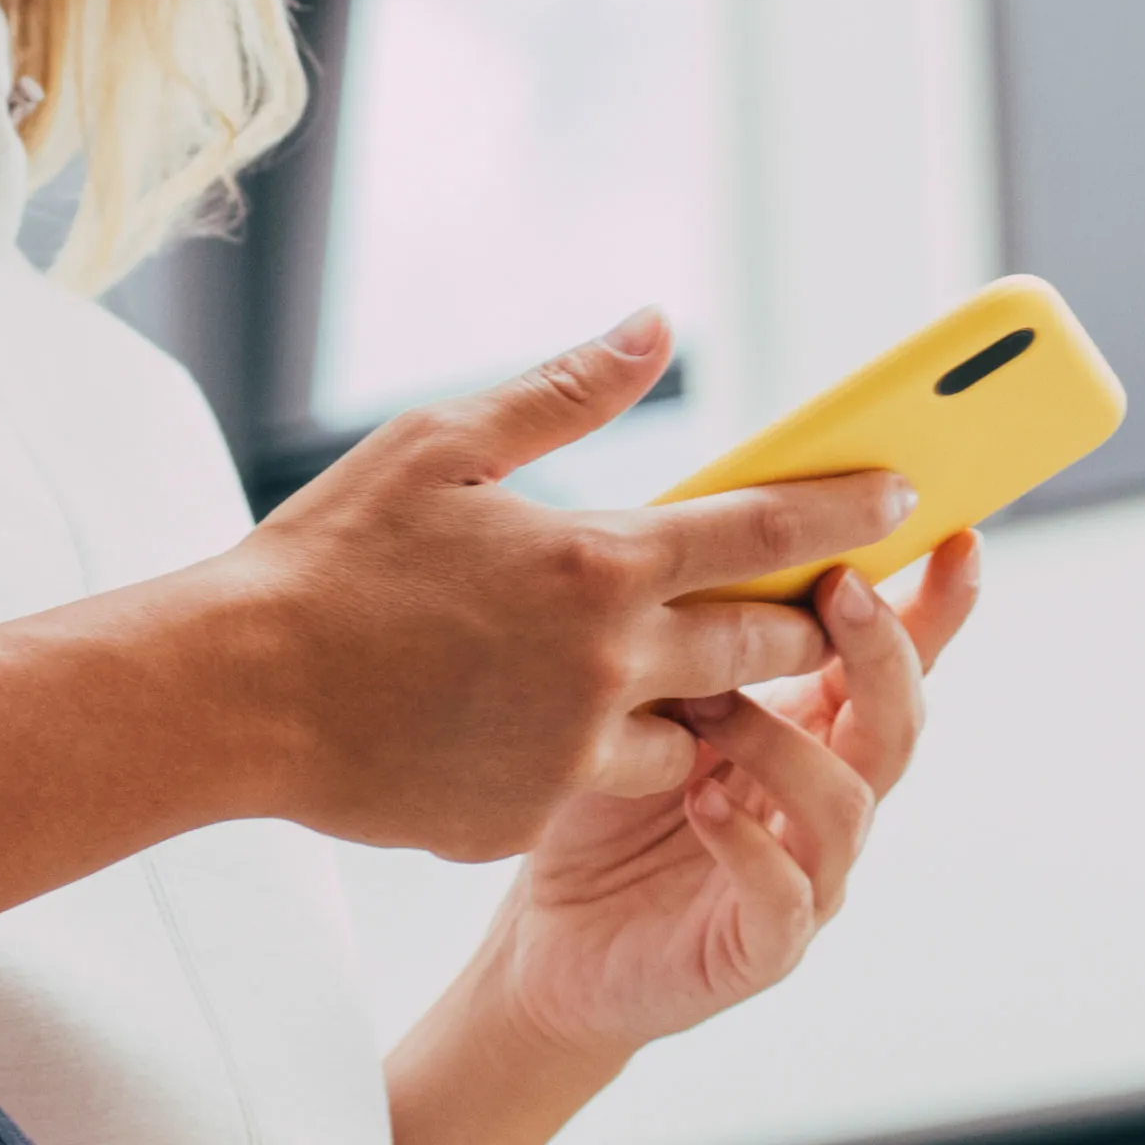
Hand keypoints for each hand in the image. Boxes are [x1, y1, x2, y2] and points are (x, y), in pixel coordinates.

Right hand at [225, 312, 920, 858]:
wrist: (236, 696)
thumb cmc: (329, 558)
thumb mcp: (440, 444)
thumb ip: (565, 392)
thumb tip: (655, 327)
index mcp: (597, 563)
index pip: (764, 533)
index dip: (847, 512)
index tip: (908, 498)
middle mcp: (607, 666)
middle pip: (760, 649)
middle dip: (803, 623)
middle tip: (821, 603)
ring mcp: (570, 754)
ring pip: (693, 736)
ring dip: (701, 705)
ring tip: (674, 674)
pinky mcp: (524, 817)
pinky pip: (596, 785)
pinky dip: (594, 755)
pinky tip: (545, 726)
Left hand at [379, 516, 979, 1144]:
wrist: (550, 943)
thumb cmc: (601, 808)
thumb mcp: (641, 705)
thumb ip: (693, 638)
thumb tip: (705, 522)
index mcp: (813, 731)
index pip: (892, 662)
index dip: (935, 605)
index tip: (958, 536)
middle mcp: (828, 799)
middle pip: (896, 723)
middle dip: (884, 654)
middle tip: (847, 592)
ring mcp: (809, 875)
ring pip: (846, 803)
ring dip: (785, 744)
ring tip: (711, 710)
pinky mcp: (765, 944)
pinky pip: (786, 893)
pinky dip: (749, 844)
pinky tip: (704, 805)